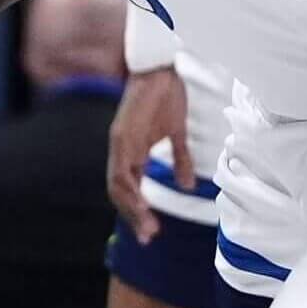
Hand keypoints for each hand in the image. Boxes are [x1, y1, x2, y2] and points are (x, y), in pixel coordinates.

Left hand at [106, 67, 188, 243]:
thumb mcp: (177, 134)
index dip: (138, 211)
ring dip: (132, 209)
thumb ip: (180, 160)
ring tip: (148, 228)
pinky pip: (122, 169)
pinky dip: (130, 188)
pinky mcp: (122, 136)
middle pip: (121, 193)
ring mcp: (120, 144)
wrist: (162, 69)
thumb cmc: (168, 97)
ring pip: (118, 186)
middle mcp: (122, 152)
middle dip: (134, 217)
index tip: (152, 232)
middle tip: (149, 239)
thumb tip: (188, 186)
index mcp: (133, 153)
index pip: (130, 189)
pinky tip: (141, 203)